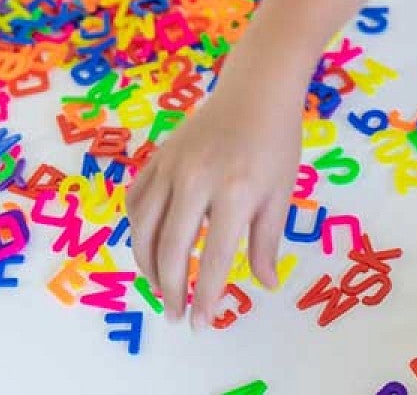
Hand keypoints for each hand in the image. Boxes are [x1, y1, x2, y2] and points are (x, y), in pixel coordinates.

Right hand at [126, 80, 304, 328]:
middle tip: (176, 315)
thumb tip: (265, 285)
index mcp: (235, 193)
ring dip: (148, 265)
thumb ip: (267, 242)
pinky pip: (136, 201)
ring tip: (161, 287)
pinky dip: (137, 230)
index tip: (202, 324)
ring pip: (144, 228)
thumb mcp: (280, 194)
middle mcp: (196, 180)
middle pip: (172, 249)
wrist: (255, 91)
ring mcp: (171, 167)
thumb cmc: (275, 144)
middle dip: (171, 289)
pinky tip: (149, 247)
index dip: (206, 297)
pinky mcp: (157, 158)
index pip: (214, 259)